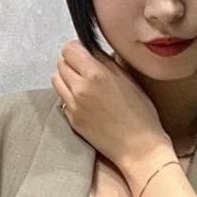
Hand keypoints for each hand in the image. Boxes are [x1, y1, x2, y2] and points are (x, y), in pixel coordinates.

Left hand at [52, 40, 169, 180]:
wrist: (139, 148)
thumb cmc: (140, 114)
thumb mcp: (128, 78)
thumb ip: (105, 61)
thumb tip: (91, 50)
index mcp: (95, 74)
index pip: (69, 49)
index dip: (77, 49)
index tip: (85, 54)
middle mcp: (80, 88)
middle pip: (61, 63)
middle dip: (72, 63)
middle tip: (86, 70)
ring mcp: (73, 106)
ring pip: (57, 80)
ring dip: (67, 79)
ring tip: (83, 85)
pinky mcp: (72, 120)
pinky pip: (62, 100)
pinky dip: (69, 97)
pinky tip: (85, 102)